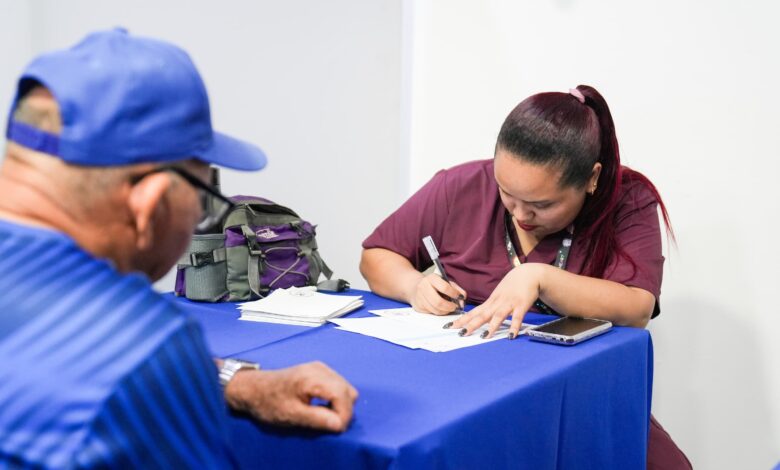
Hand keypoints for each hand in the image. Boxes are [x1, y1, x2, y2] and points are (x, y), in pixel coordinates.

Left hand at [224, 361, 358, 432]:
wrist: (253, 388)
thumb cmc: (269, 403)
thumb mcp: (291, 416)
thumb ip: (317, 419)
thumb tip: (340, 425)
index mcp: (312, 378)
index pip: (343, 396)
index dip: (344, 415)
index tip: (334, 429)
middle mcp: (320, 369)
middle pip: (348, 391)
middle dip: (343, 410)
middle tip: (328, 424)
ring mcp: (320, 367)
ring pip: (345, 388)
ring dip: (340, 404)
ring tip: (323, 415)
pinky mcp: (318, 370)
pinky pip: (338, 384)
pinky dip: (335, 398)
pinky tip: (321, 405)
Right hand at [409, 273, 466, 314]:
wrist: (416, 287)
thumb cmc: (434, 285)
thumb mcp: (446, 282)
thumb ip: (457, 289)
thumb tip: (462, 298)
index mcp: (432, 278)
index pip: (444, 287)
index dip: (454, 294)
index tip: (459, 297)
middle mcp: (423, 286)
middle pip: (438, 301)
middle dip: (449, 306)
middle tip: (455, 307)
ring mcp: (419, 297)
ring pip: (435, 309)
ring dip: (445, 311)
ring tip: (449, 308)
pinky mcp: (418, 306)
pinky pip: (431, 312)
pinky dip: (439, 312)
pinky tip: (442, 309)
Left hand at [451, 264, 545, 337]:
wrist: (528, 274)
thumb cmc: (511, 286)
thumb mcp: (498, 295)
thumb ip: (490, 307)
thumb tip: (478, 318)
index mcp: (490, 302)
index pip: (473, 312)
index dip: (461, 320)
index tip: (449, 326)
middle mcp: (497, 303)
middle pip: (482, 315)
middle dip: (471, 325)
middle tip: (461, 334)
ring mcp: (509, 304)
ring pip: (498, 316)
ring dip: (491, 327)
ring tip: (484, 336)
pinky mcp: (521, 305)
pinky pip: (517, 318)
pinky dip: (514, 327)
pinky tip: (511, 336)